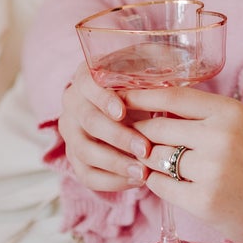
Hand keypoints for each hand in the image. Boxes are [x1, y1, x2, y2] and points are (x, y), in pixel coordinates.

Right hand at [58, 60, 150, 192]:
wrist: (126, 101)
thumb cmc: (139, 80)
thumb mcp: (147, 63)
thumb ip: (156, 60)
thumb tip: (172, 69)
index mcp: (85, 76)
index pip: (87, 85)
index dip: (103, 99)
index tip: (122, 111)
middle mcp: (72, 104)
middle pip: (89, 122)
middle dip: (118, 137)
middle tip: (145, 149)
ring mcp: (70, 133)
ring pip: (85, 153)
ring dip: (115, 164)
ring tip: (143, 173)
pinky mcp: (75, 158)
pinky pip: (88, 175)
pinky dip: (112, 182)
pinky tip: (136, 181)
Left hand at [126, 84, 242, 242]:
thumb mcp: (239, 124)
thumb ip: (202, 114)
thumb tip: (154, 107)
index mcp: (229, 112)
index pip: (173, 96)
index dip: (142, 95)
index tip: (121, 96)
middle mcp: (219, 136)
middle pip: (157, 127)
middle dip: (139, 133)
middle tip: (129, 136)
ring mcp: (211, 170)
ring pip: (156, 156)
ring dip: (146, 159)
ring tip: (148, 160)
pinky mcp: (203, 201)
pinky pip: (161, 185)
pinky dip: (155, 182)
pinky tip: (159, 180)